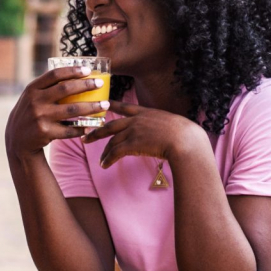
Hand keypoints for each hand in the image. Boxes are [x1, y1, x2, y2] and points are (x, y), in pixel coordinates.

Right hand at [5, 66, 109, 158]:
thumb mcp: (31, 97)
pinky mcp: (45, 132)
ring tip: (105, 105)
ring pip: (72, 110)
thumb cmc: (30, 113)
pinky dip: (82, 128)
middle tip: (100, 84)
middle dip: (86, 85)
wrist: (17, 140)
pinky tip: (91, 126)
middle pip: (66, 89)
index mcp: (32, 89)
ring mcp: (40, 117)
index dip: (73, 71)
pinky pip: (70, 130)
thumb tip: (74, 74)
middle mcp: (35, 101)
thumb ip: (46, 87)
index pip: (55, 75)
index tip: (88, 70)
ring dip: (92, 107)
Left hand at [81, 101, 208, 168]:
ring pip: (112, 141)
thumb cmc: (186, 135)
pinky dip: (108, 159)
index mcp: (146, 112)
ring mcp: (133, 131)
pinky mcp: (132, 143)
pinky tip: (104, 165)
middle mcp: (137, 120)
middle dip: (97, 132)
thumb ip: (162, 126)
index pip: (125, 106)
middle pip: (110, 125)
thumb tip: (163, 133)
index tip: (103, 105)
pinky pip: (115, 152)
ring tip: (101, 160)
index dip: (112, 105)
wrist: (185, 140)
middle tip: (85, 137)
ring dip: (104, 152)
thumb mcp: (172, 123)